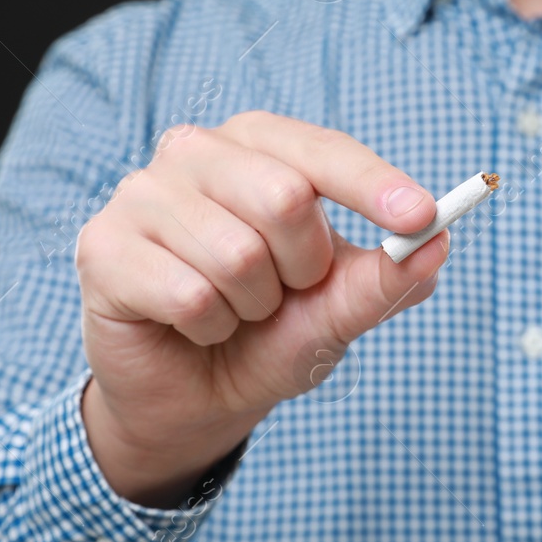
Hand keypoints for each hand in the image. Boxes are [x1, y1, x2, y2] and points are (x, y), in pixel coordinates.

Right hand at [75, 112, 446, 505]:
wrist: (194, 397)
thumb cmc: (269, 333)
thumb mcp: (339, 311)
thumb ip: (386, 277)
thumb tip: (438, 243)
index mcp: (259, 145)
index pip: (323, 151)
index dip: (374, 185)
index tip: (422, 216)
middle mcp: (196, 151)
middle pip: (284, 196)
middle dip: (304, 267)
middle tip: (287, 291)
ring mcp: (141, 194)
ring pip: (237, 255)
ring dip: (254, 307)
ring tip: (235, 312)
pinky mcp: (103, 246)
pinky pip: (189, 295)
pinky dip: (209, 328)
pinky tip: (192, 326)